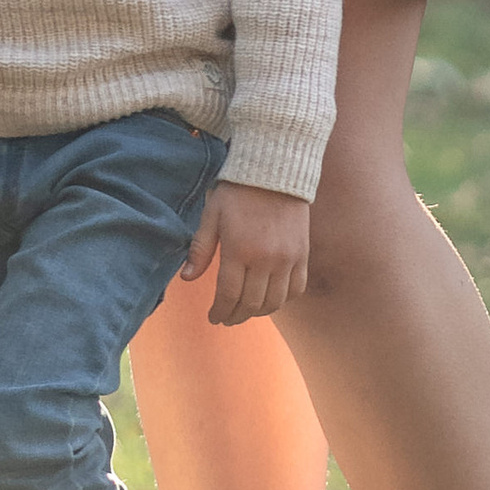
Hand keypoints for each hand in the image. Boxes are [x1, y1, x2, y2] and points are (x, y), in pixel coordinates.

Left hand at [180, 182, 311, 324]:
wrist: (274, 171)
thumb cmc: (237, 191)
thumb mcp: (212, 215)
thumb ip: (200, 248)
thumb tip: (187, 278)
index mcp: (239, 250)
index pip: (228, 295)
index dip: (220, 311)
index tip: (213, 317)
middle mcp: (265, 259)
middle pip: (251, 303)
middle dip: (236, 316)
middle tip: (227, 318)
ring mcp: (287, 259)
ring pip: (275, 302)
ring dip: (259, 312)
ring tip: (246, 311)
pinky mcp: (303, 255)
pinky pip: (296, 289)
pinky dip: (283, 300)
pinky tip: (271, 299)